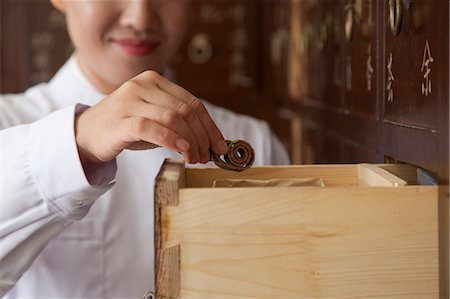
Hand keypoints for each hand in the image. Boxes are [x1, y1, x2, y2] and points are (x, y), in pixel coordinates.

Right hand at [75, 70, 228, 164]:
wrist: (85, 133)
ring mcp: (130, 100)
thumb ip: (178, 121)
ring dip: (190, 141)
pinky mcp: (120, 120)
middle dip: (202, 136)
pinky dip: (171, 139)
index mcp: (155, 81)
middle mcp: (143, 85)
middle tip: (207, 156)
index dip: (210, 126)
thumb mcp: (154, 118)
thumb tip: (208, 141)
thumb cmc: (124, 127)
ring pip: (173, 118)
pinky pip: (152, 128)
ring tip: (195, 158)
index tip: (220, 146)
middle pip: (186, 110)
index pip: (192, 103)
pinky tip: (182, 150)